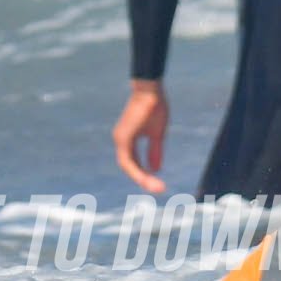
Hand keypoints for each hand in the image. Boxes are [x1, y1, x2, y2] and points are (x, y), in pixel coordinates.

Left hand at [114, 79, 169, 194]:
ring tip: (157, 188)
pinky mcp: (124, 137)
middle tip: (159, 190)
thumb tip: (155, 169)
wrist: (150, 90)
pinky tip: (148, 177)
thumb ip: (155, 151)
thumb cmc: (153, 108)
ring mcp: (121, 139)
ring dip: (142, 178)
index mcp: (127, 140)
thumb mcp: (157, 134)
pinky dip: (138, 169)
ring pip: (128, 165)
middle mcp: (120, 140)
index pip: (133, 162)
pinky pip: (128, 160)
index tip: (157, 184)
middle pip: (129, 167)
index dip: (144, 174)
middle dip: (143, 180)